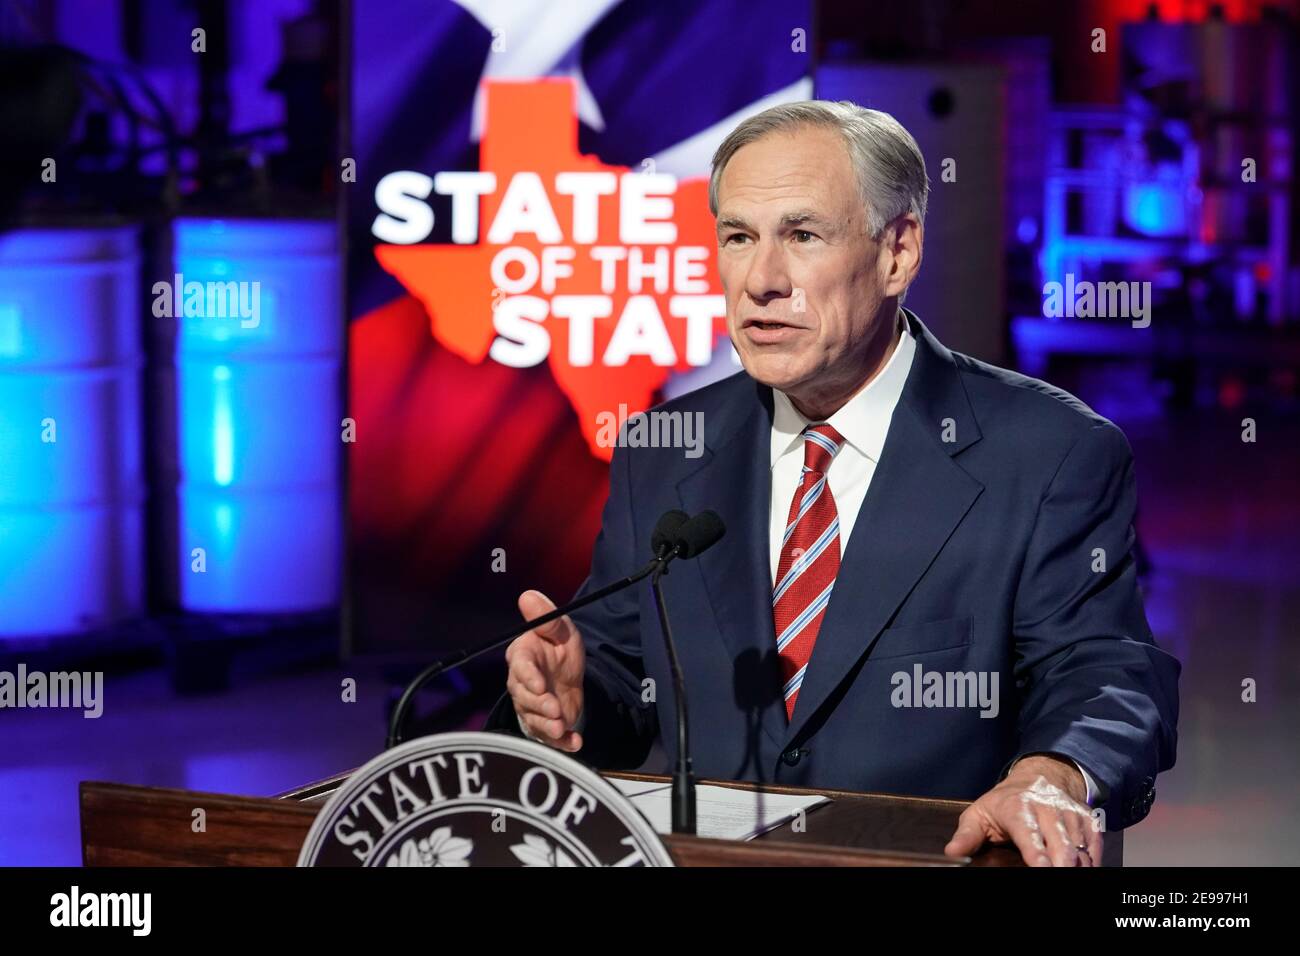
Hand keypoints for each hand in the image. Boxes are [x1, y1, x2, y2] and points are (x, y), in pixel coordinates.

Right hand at [505, 590, 585, 752]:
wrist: (570, 675)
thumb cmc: (559, 648)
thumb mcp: (561, 630)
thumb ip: (547, 617)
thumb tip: (528, 595)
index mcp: (523, 657)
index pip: (520, 667)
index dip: (528, 677)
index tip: (540, 684)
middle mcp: (522, 684)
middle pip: (524, 697)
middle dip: (540, 705)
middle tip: (555, 709)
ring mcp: (531, 707)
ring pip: (533, 719)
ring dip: (548, 726)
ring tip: (561, 727)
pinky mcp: (543, 725)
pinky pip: (549, 737)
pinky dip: (563, 743)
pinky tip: (575, 743)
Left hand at [944, 754, 1102, 866]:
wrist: (1039, 776)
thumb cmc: (1006, 802)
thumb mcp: (980, 813)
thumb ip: (968, 835)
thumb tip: (953, 852)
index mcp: (1017, 807)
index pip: (1028, 832)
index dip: (1037, 852)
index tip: (1042, 868)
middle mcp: (1047, 808)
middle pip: (1061, 843)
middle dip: (1062, 865)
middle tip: (1058, 877)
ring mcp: (1069, 813)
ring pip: (1080, 845)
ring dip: (1078, 865)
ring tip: (1072, 874)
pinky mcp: (1087, 819)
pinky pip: (1095, 843)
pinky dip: (1092, 859)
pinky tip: (1085, 868)